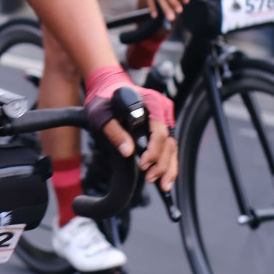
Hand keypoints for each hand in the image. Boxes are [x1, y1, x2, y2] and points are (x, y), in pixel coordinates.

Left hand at [84, 65, 177, 191]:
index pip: (159, 132)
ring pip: (172, 147)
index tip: (142, 165)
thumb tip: (128, 152)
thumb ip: (114, 132)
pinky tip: (164, 178)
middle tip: (150, 179)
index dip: (153, 151)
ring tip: (161, 185)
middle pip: (169, 142)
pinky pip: (168, 147)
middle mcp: (162, 110)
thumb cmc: (104, 100)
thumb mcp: (101, 114)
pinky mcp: (161, 127)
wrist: (107, 88)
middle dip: (162, 164)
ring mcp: (164, 118)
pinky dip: (168, 163)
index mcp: (152, 103)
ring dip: (168, 167)